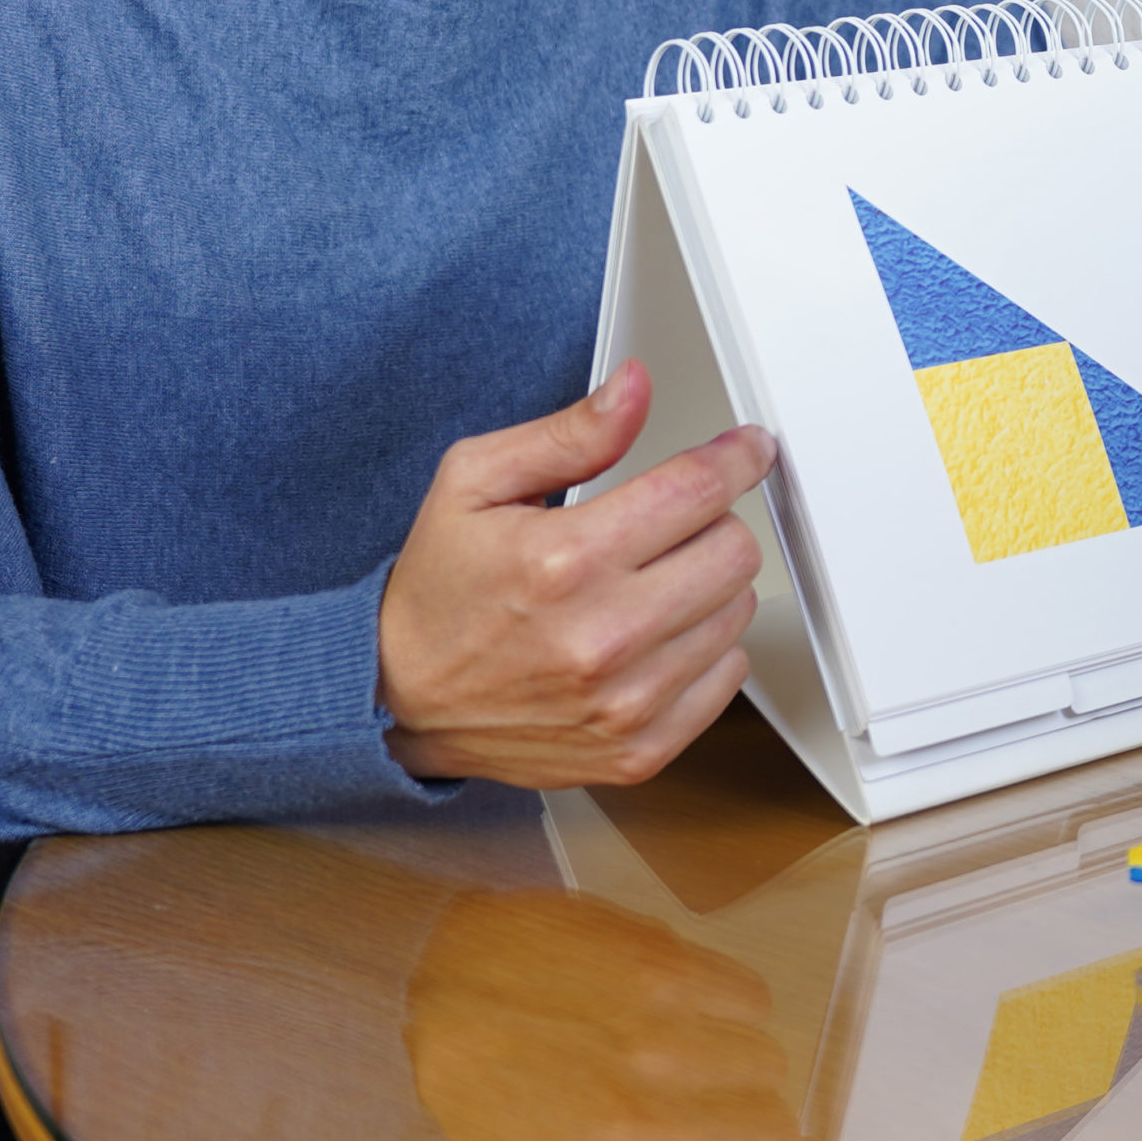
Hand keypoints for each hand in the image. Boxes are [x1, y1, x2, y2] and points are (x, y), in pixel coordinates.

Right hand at [378, 360, 774, 787]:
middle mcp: (601, 636)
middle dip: (713, 522)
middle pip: (734, 552)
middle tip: (673, 523)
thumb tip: (634, 389)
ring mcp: (624, 702)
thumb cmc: (436, 588)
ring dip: (707, 587)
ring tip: (649, 584)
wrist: (395, 697)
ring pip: (737, 614)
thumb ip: (569, 434)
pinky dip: (704, 649)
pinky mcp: (637, 751)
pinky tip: (655, 636)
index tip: (746, 450)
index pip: (696, 490)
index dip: (735, 457)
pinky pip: (726, 680)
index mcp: (564, 559)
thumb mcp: (475, 481)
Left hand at [404, 890, 815, 1140]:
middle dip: (768, 1127)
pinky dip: (742, 1002)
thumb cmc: (486, 1111)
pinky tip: (707, 1005)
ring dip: (752, 1062)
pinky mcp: (657, 964)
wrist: (434, 989)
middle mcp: (641, 1125)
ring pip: (767, 1061)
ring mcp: (652, 1039)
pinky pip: (749, 994)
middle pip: (772, 1135)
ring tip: (717, 1054)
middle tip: (743, 1110)